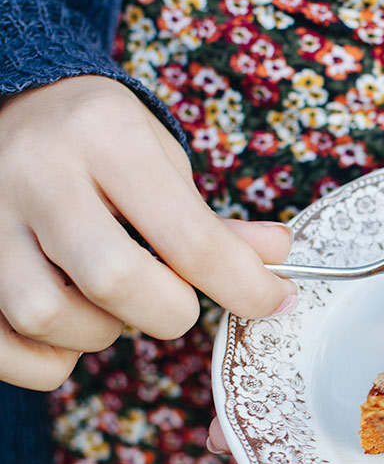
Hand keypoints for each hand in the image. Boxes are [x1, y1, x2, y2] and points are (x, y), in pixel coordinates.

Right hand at [0, 76, 296, 389]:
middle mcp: (37, 171)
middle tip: (171, 301)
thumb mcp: (159, 157)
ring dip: (98, 333)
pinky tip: (66, 333)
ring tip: (109, 306)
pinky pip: (1, 344)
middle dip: (165, 312)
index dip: (242, 286)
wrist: (11, 103)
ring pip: (45, 315)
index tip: (270, 302)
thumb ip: (211, 221)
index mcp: (104, 136)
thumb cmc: (95, 139)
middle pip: (114, 281)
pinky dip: (45, 360)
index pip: (188, 237)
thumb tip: (276, 261)